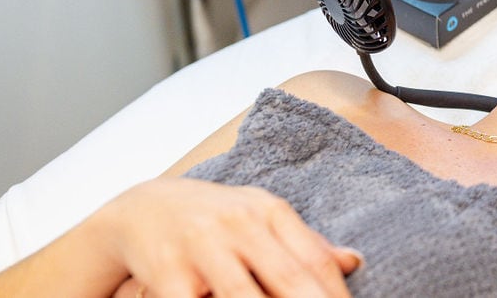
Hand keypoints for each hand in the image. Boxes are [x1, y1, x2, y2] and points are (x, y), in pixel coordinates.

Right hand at [93, 177, 360, 296]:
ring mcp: (203, 247)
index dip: (335, 295)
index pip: (314, 261)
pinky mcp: (167, 272)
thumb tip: (355, 261)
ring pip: (243, 297)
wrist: (141, 208)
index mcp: (270, 211)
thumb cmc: (216, 219)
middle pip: (288, 279)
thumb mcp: (262, 218)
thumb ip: (306, 243)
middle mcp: (240, 224)